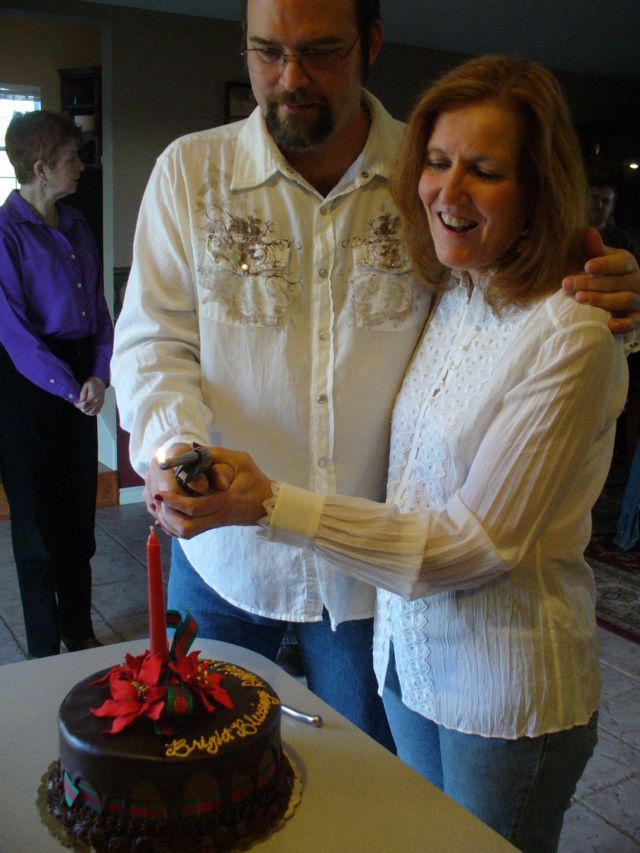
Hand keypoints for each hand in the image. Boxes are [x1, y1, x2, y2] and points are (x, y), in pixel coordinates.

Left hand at [74, 376, 105, 414]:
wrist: (100, 381)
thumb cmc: (93, 382)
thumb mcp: (85, 385)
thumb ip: (82, 394)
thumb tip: (80, 401)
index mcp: (92, 396)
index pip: (83, 406)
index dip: (78, 405)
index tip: (76, 402)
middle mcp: (97, 401)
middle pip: (86, 410)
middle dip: (81, 408)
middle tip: (78, 404)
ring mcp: (100, 403)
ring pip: (91, 413)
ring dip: (85, 410)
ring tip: (83, 406)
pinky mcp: (101, 404)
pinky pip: (96, 412)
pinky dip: (91, 412)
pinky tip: (88, 409)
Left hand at [148, 446, 272, 539]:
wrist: (267, 504)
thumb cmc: (254, 479)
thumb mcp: (240, 460)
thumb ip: (216, 454)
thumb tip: (191, 448)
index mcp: (226, 500)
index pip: (195, 507)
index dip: (174, 501)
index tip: (161, 492)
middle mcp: (219, 515)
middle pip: (187, 526)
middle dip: (167, 515)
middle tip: (157, 499)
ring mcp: (215, 523)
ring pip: (186, 533)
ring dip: (169, 522)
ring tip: (159, 505)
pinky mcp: (212, 526)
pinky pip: (189, 534)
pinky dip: (173, 527)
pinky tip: (166, 515)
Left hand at [562, 227, 639, 332]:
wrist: (617, 295)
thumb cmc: (604, 276)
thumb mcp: (601, 260)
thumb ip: (595, 249)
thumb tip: (588, 231)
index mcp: (627, 264)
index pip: (620, 262)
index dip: (604, 264)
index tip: (587, 266)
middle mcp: (636, 281)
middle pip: (616, 282)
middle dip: (590, 283)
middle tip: (567, 285)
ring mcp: (638, 300)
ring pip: (624, 300)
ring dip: (602, 300)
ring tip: (579, 299)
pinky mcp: (636, 318)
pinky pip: (633, 322)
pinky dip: (623, 325)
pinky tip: (609, 325)